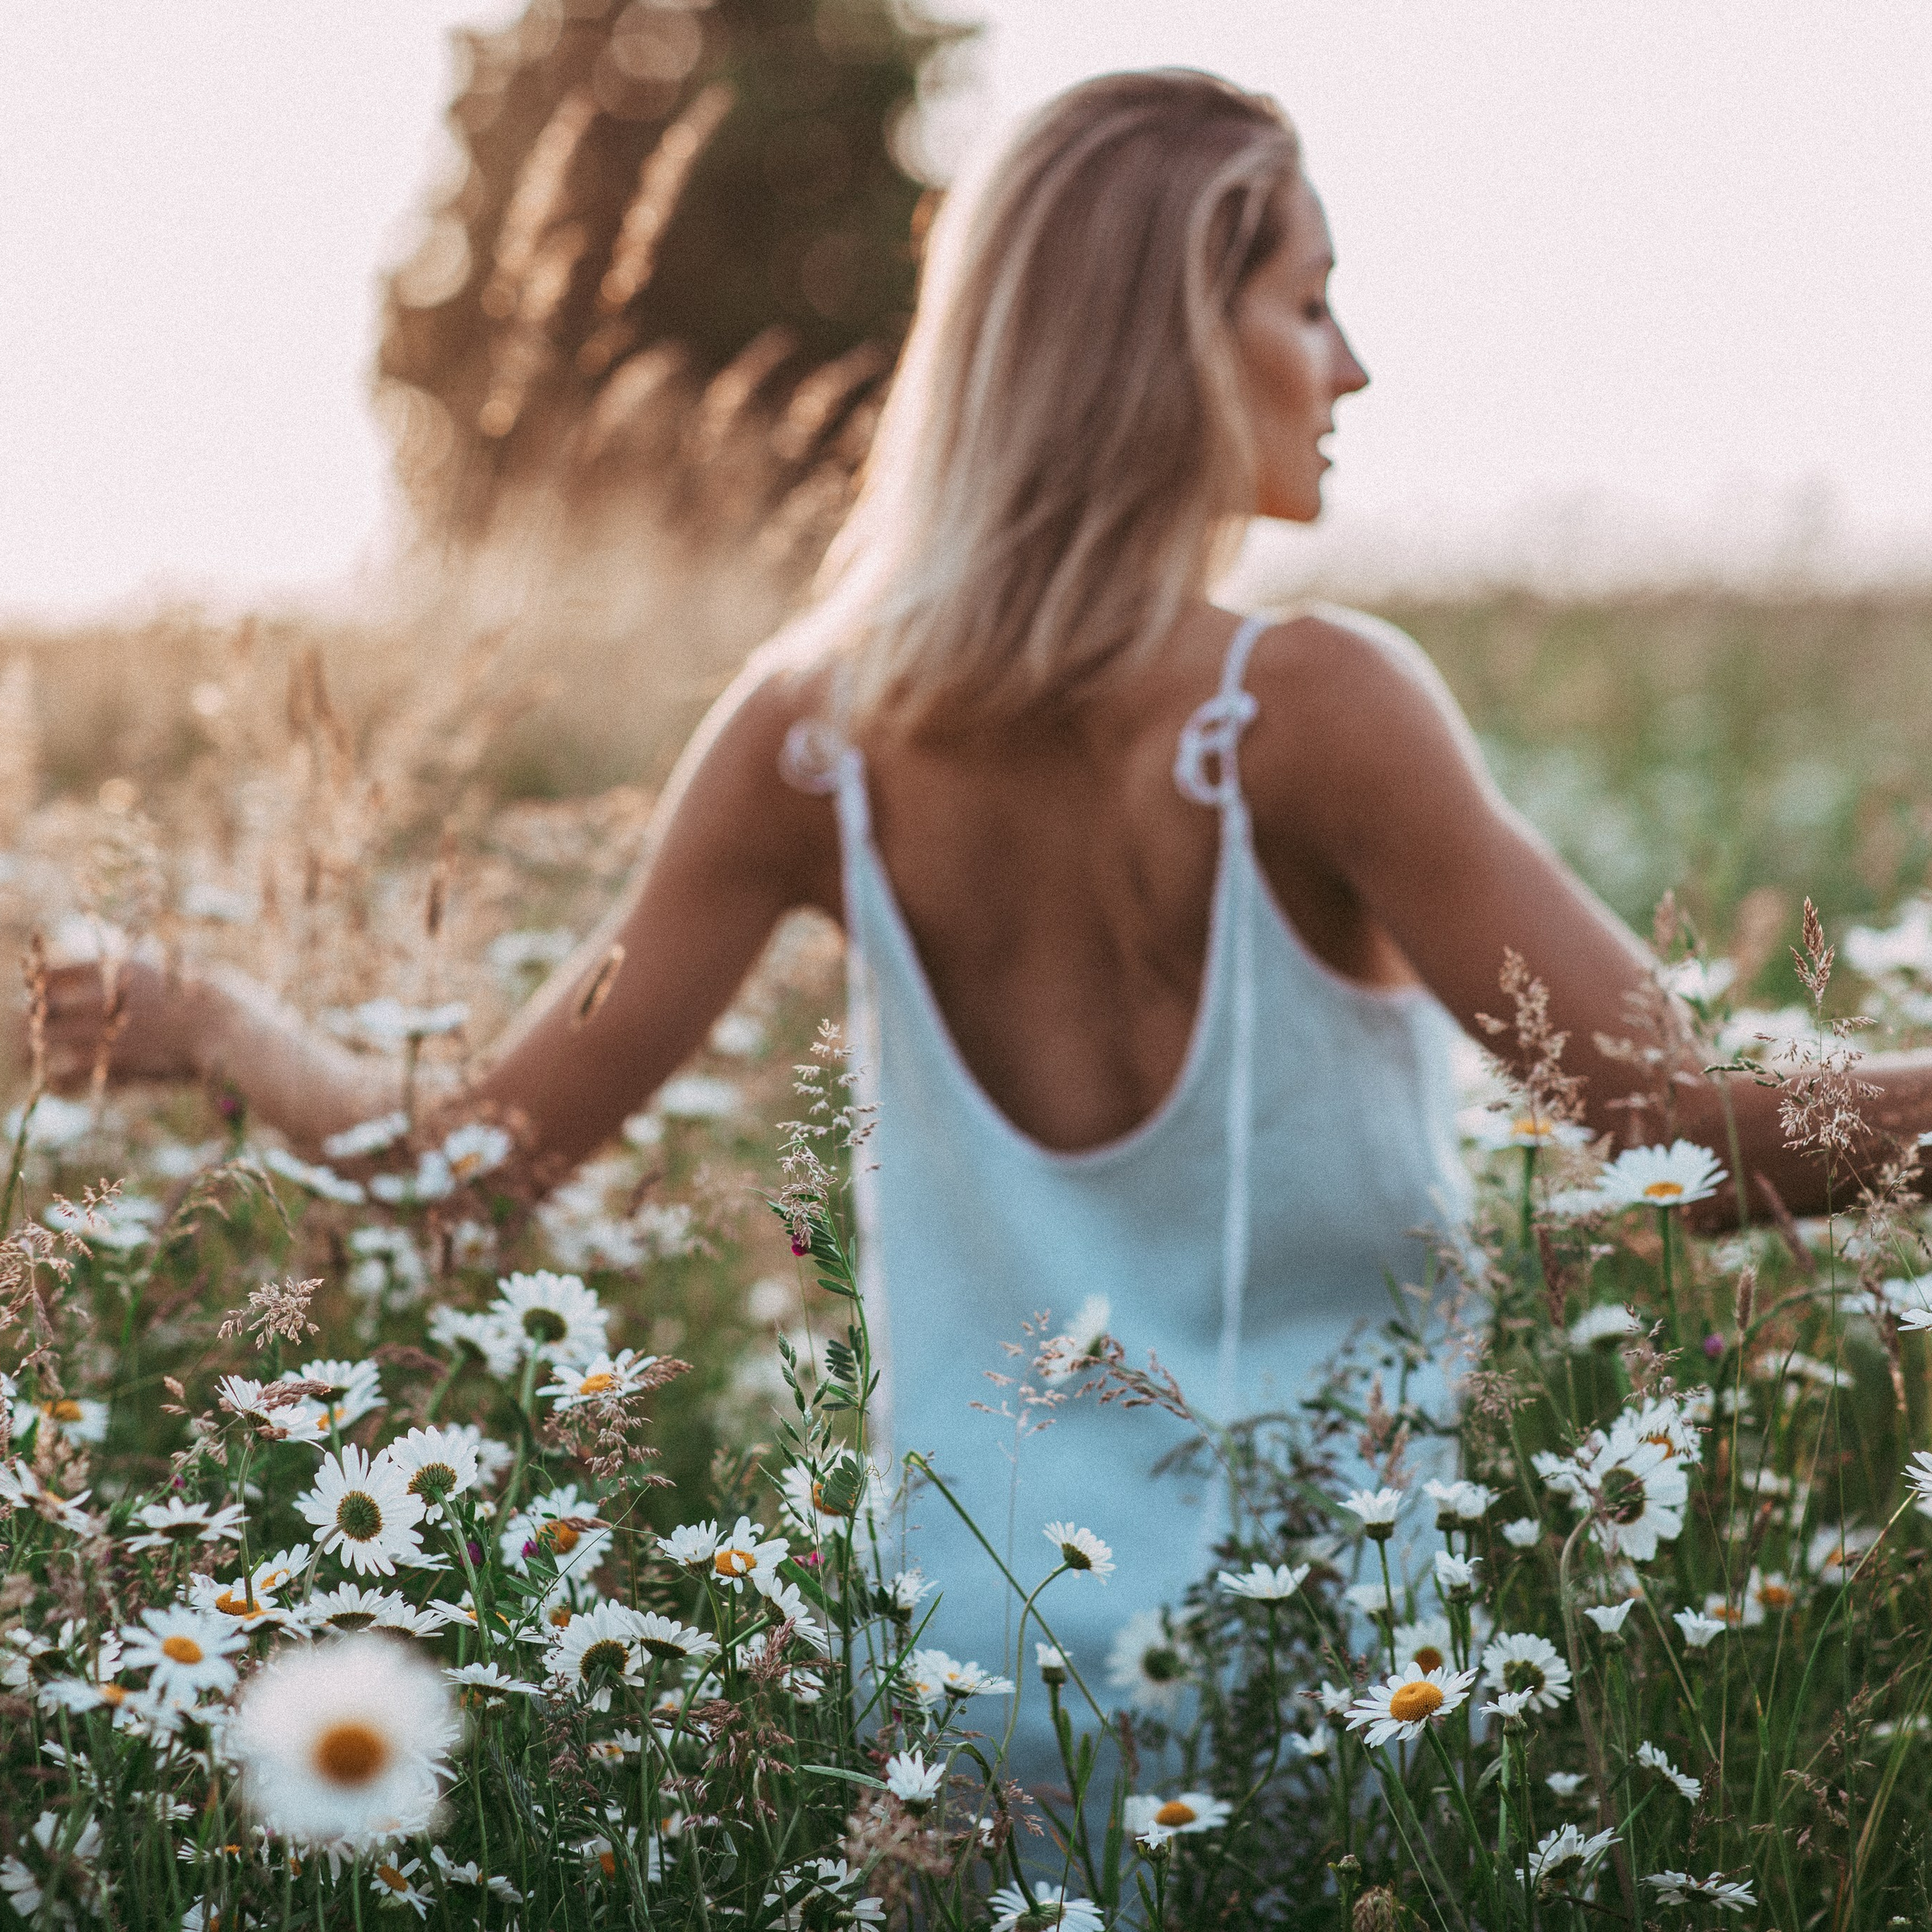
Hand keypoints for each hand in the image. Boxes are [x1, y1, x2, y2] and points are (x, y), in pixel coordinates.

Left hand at [38, 957, 219, 1088]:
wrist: (236, 1037)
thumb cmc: (224, 1000)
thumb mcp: (185, 967)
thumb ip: (152, 963)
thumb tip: (138, 950)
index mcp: (120, 967)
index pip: (55, 971)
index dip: (44, 984)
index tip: (46, 994)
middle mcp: (104, 996)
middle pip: (41, 1005)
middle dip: (36, 1017)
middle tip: (39, 1027)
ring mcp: (106, 1031)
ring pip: (44, 1039)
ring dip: (37, 1048)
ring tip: (41, 1056)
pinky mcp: (114, 1064)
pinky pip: (66, 1074)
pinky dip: (59, 1081)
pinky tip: (62, 1085)